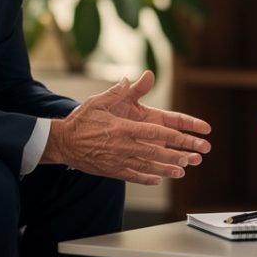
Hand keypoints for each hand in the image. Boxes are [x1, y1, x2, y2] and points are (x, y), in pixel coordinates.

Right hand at [42, 71, 211, 184]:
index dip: (173, 136)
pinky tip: (158, 179)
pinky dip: (146, 178)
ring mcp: (118, 160)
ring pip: (147, 166)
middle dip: (177, 155)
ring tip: (182, 171)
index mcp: (123, 128)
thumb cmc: (82, 120)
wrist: (62, 142)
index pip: (154, 133)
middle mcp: (123, 145)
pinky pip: (133, 176)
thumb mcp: (99, 102)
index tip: (188, 138)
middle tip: (194, 158)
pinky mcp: (112, 170)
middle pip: (155, 152)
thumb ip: (118, 92)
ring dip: (166, 169)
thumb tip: (134, 78)